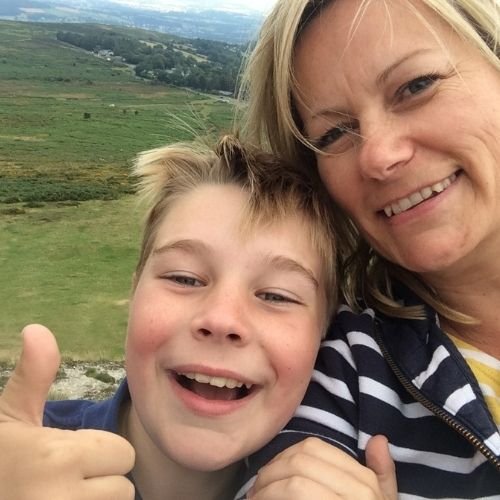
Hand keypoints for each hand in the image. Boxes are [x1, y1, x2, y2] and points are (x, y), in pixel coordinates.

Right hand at [0, 324, 135, 499]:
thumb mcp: (9, 417)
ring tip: (58, 495)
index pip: (123, 454)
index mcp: (56, 459)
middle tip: (60, 481)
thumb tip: (37, 328)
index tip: (66, 455)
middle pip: (122, 488)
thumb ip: (33, 377)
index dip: (100, 452)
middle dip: (100, 482)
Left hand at [247, 436, 396, 498]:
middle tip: (256, 488)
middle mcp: (359, 493)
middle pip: (300, 463)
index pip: (312, 448)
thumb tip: (378, 439)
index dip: (284, 456)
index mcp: (366, 482)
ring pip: (294, 484)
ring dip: (266, 490)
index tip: (271, 471)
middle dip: (271, 472)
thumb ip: (382, 473)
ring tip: (255, 499)